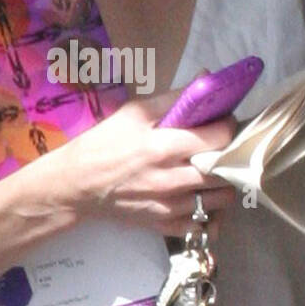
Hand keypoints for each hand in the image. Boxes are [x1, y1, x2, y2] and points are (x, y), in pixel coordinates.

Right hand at [44, 87, 238, 239]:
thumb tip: (206, 80)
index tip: (223, 122)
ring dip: (222, 184)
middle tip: (222, 148)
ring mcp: (168, 206)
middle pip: (223, 170)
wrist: (76, 185)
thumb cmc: (103, 144)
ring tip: (214, 172)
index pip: (218, 138)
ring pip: (219, 199)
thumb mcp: (133, 113)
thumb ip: (172, 98)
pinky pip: (201, 224)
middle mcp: (170, 179)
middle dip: (228, 155)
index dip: (227, 126)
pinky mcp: (163, 225)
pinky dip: (208, 212)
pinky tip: (201, 198)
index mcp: (163, 147)